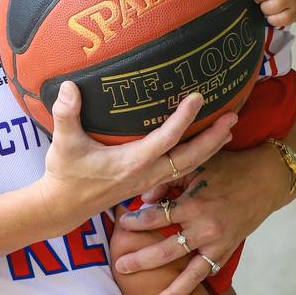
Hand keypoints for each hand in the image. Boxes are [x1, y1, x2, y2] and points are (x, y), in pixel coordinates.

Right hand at [38, 82, 237, 234]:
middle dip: (213, 138)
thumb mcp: (62, 144)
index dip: (184, 118)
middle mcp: (146, 173)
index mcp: (132, 162)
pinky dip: (196, 158)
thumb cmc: (65, 175)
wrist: (63, 208)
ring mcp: (148, 180)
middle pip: (190, 157)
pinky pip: (179, 171)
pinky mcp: (146, 183)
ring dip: (210, 148)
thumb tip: (69, 86)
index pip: (167, 138)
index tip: (198, 97)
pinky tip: (203, 147)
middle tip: (233, 116)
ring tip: (228, 130)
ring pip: (188, 166)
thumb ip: (66, 114)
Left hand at [114, 144, 284, 294]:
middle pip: (165, 250)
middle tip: (119, 266)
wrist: (264, 179)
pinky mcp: (227, 251)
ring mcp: (217, 243)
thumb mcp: (195, 167)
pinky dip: (190, 288)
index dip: (135, 222)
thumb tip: (144, 199)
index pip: (156, 217)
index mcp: (194, 203)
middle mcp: (205, 228)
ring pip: (188, 272)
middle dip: (140, 259)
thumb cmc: (226, 167)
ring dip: (168, 288)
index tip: (120, 224)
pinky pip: (206, 274)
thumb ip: (168, 182)